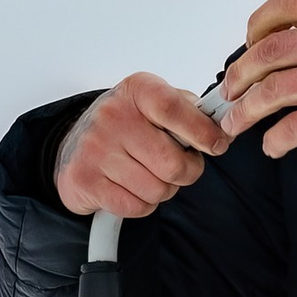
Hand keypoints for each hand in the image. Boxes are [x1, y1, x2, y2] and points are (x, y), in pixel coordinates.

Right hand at [54, 74, 227, 218]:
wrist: (73, 145)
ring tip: (150, 175)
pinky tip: (132, 188)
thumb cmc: (124, 125)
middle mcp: (112, 116)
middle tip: (181, 167)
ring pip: (157, 190)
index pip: (173, 108)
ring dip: (163, 190)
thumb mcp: (154, 103)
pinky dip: (142, 205)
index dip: (202, 132)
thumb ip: (189, 111)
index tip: (217, 144)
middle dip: (186, 172)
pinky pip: (137, 207)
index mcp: (136, 90)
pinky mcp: (86, 180)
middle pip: (172, 163)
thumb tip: (224, 128)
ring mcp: (96, 149)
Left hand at [222, 0, 296, 186]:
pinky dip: (274, 141)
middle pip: (272, 49)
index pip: (294, 1)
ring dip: (246, 110)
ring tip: (237, 122)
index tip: (249, 40)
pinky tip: (273, 146)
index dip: (261, 19)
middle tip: (231, 89)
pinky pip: (290, 128)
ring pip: (273, 89)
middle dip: (240, 72)